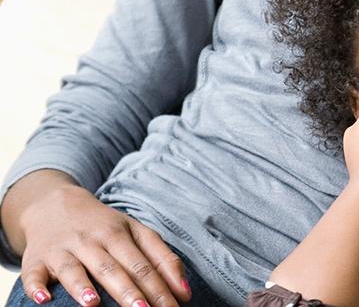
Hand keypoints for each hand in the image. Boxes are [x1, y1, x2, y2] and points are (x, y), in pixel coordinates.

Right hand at [5, 171, 189, 306]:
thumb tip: (184, 292)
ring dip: (82, 287)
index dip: (159, 286)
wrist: (54, 204)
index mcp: (120, 234)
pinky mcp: (35, 259)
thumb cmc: (104, 226)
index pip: (143, 264)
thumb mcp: (136, 232)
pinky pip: (32, 274)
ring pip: (74, 269)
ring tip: (94, 304)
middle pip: (112, 268)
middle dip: (129, 291)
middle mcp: (92, 241)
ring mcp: (62, 250)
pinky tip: (42, 299)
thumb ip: (163, 258)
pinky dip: (35, 286)